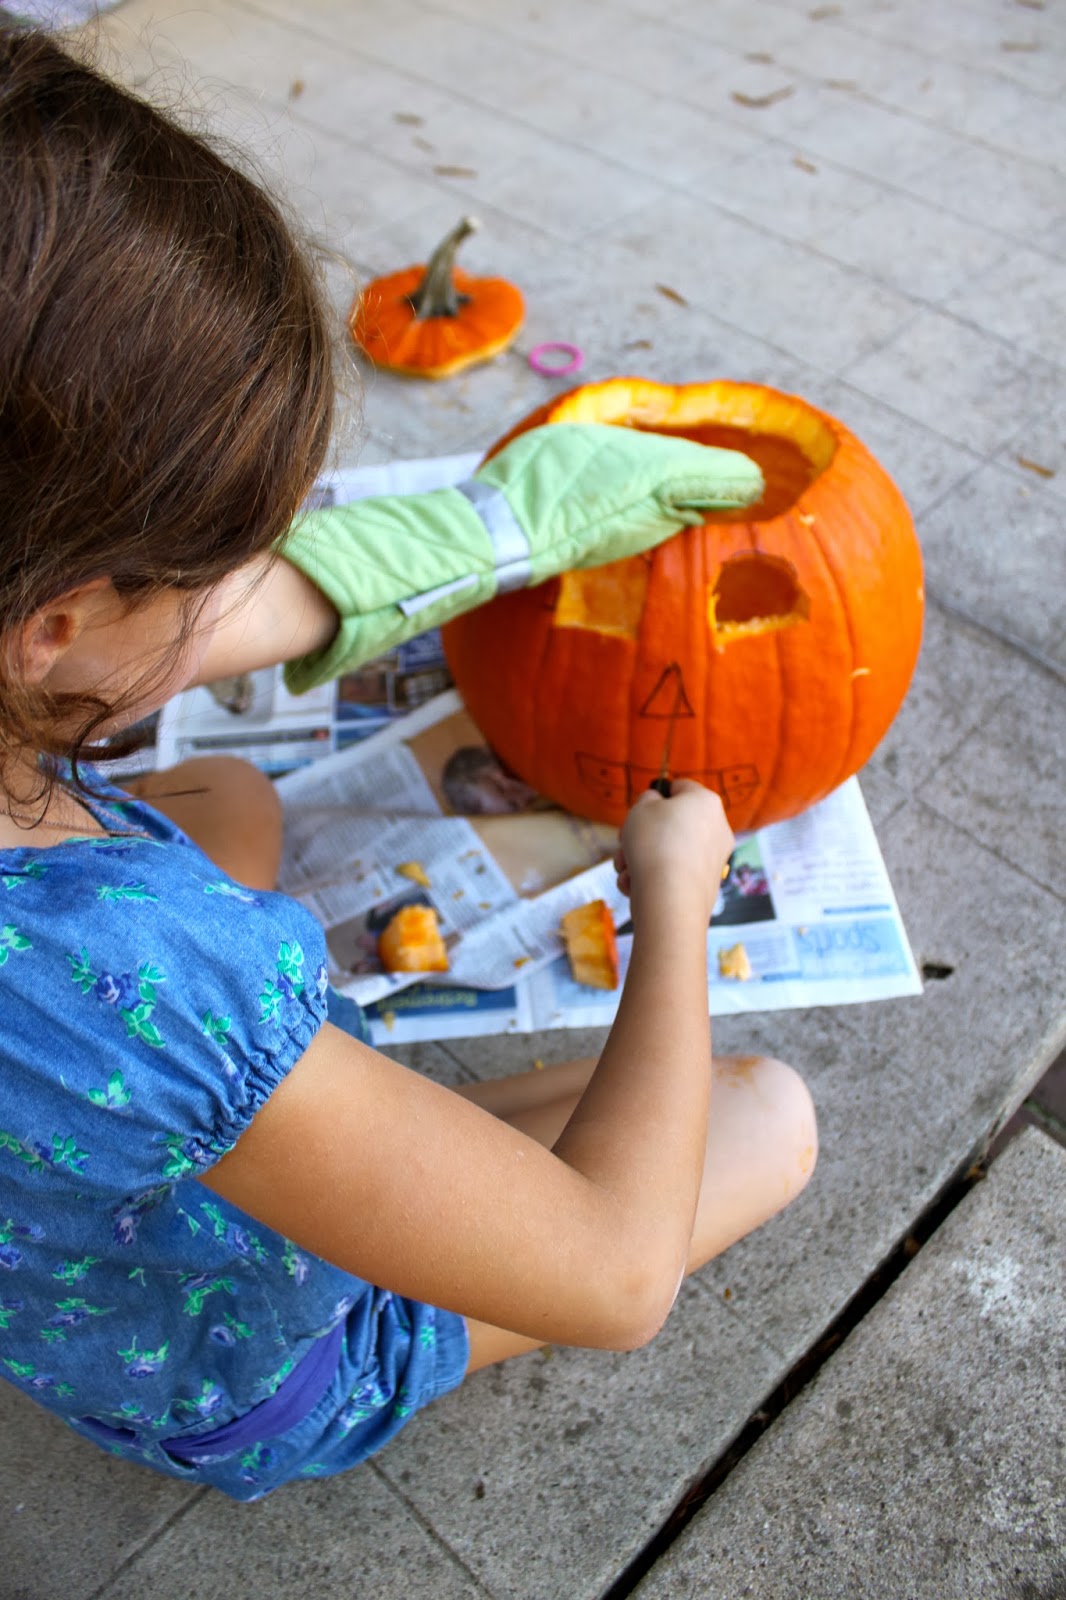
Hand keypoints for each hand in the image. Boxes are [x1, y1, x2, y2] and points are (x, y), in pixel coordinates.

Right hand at [613, 780, 733, 924]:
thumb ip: (648, 799)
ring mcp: (714, 859)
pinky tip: (635, 885)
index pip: (680, 787)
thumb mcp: (641, 808)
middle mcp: (717, 828)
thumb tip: (657, 806)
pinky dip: (652, 877)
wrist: (670, 899)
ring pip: (668, 851)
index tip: (639, 811)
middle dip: (642, 835)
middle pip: (672, 824)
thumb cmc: (654, 843)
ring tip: (625, 869)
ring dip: (640, 858)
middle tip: (623, 842)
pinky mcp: (706, 885)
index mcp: (706, 801)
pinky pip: (674, 873)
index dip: (655, 796)